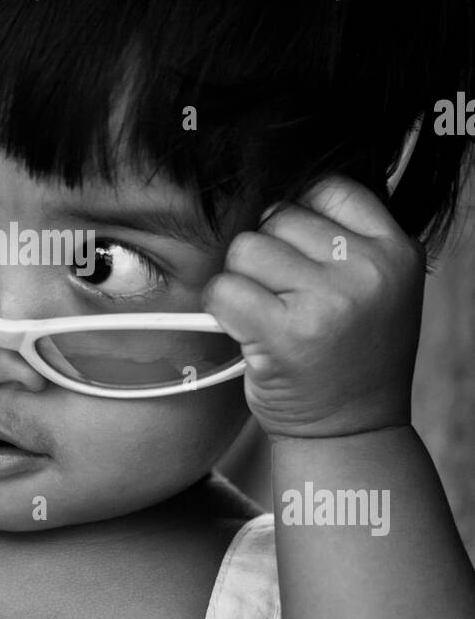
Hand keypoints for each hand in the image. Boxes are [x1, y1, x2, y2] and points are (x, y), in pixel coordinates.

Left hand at [202, 177, 426, 440]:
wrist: (352, 432)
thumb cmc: (351, 352)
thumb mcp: (376, 286)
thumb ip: (343, 237)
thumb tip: (272, 191)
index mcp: (397, 249)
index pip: (328, 187)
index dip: (301, 218)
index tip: (302, 258)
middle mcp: (369, 271)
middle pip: (278, 216)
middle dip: (269, 255)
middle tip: (287, 299)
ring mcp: (329, 301)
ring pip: (247, 248)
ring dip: (244, 280)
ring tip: (270, 316)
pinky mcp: (286, 334)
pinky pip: (224, 288)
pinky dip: (220, 308)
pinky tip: (247, 331)